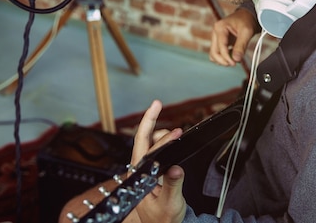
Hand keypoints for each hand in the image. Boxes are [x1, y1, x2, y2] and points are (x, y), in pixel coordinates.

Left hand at [132, 100, 186, 222]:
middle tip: (157, 104)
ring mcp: (145, 169)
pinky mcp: (152, 170)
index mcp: (139, 176)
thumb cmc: (161, 220)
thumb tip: (175, 167)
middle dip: (150, 120)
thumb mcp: (169, 204)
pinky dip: (163, 140)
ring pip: (149, 142)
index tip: (176, 129)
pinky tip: (171, 138)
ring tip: (175, 130)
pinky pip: (154, 149)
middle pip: (143, 139)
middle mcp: (139, 169)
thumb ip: (172, 185)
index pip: (147, 148)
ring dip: (159, 132)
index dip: (160, 136)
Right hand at [210, 7, 258, 65]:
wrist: (247, 16)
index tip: (235, 63)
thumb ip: (241, 45)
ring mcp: (216, 37)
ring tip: (234, 60)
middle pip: (213, 52)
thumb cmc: (246, 21)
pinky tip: (233, 56)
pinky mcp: (218, 41)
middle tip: (234, 63)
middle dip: (223, 60)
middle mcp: (215, 32)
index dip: (227, 57)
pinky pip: (217, 53)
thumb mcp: (246, 32)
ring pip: (213, 54)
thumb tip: (236, 59)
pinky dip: (223, 57)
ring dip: (222, 60)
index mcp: (220, 27)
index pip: (220, 47)